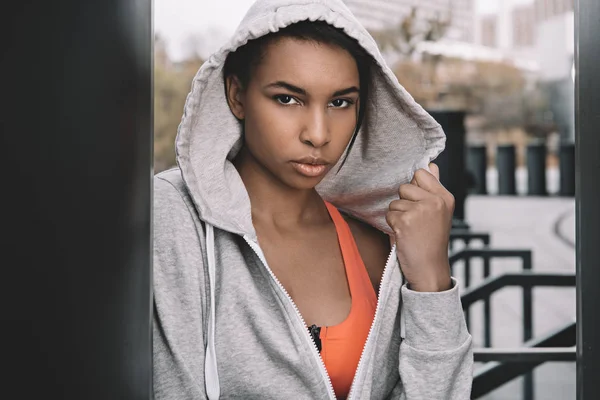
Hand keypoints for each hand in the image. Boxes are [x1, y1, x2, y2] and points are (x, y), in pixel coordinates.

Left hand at [386, 163, 453, 291]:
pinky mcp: (405, 221)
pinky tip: (405, 235)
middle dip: (405, 203)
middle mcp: (434, 201)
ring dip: (398, 216)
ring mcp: (420, 211)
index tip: (419, 203)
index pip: (421, 173)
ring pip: (395, 202)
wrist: (430, 269)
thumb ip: (434, 187)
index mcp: (445, 197)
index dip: (415, 187)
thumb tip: (431, 165)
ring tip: (411, 229)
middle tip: (416, 221)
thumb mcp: (440, 212)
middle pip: (404, 187)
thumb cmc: (432, 241)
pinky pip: (389, 214)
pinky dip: (393, 226)